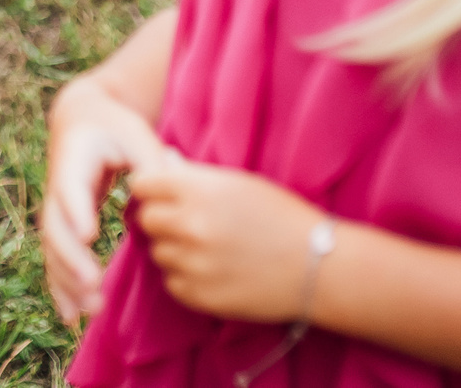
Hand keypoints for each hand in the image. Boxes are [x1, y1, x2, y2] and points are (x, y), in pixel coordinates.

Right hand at [40, 80, 169, 323]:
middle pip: (55, 224)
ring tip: (89, 308)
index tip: (89, 235)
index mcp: (75, 157)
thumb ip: (151, 162)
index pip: (70, 185)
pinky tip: (71, 315)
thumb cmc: (116, 129)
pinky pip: (55, 258)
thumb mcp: (136, 134)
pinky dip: (61, 287)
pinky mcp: (61, 225)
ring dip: (67, 280)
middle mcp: (56, 184)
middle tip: (93, 284)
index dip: (77, 210)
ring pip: (52, 248)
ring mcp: (56, 207)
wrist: (83, 120)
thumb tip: (163, 196)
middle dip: (71, 258)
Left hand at [130, 155, 329, 324]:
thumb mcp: (239, 183)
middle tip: (185, 222)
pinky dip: (185, 278)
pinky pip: (172, 283)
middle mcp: (190, 226)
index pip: (142, 184)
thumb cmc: (281, 216)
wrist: (319, 266)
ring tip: (206, 248)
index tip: (161, 194)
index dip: (151, 188)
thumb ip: (193, 176)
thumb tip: (161, 164)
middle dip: (161, 219)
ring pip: (158, 253)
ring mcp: (194, 264)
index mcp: (197, 191)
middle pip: (146, 219)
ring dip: (174, 250)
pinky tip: (212, 270)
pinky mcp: (201, 296)